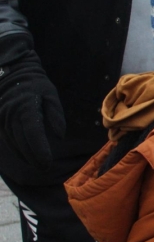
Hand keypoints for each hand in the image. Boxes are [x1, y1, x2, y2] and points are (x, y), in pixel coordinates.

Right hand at [0, 50, 64, 167]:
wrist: (12, 74)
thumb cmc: (36, 86)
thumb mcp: (50, 95)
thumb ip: (55, 115)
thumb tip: (59, 136)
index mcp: (26, 109)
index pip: (33, 134)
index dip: (40, 150)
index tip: (48, 162)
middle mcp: (11, 116)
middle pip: (22, 142)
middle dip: (34, 157)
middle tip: (45, 168)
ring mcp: (3, 119)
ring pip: (14, 143)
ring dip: (25, 156)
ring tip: (38, 165)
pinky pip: (7, 139)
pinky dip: (17, 149)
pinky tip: (26, 156)